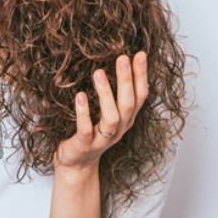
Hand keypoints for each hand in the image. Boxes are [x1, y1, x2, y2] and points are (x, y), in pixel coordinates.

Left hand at [53, 51, 148, 177]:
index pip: (140, 96)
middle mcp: (118, 129)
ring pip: (111, 117)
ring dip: (106, 94)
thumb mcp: (106, 112)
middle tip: (122, 58)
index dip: (141, 76)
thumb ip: (111, 93)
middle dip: (127, 80)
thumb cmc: (90, 132)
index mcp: (126, 118)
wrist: (76, 164)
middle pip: (128, 103)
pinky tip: (80, 96)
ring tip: (98, 73)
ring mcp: (102, 139)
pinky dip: (83, 112)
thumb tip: (114, 63)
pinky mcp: (85, 145)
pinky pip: (86, 129)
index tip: (140, 54)